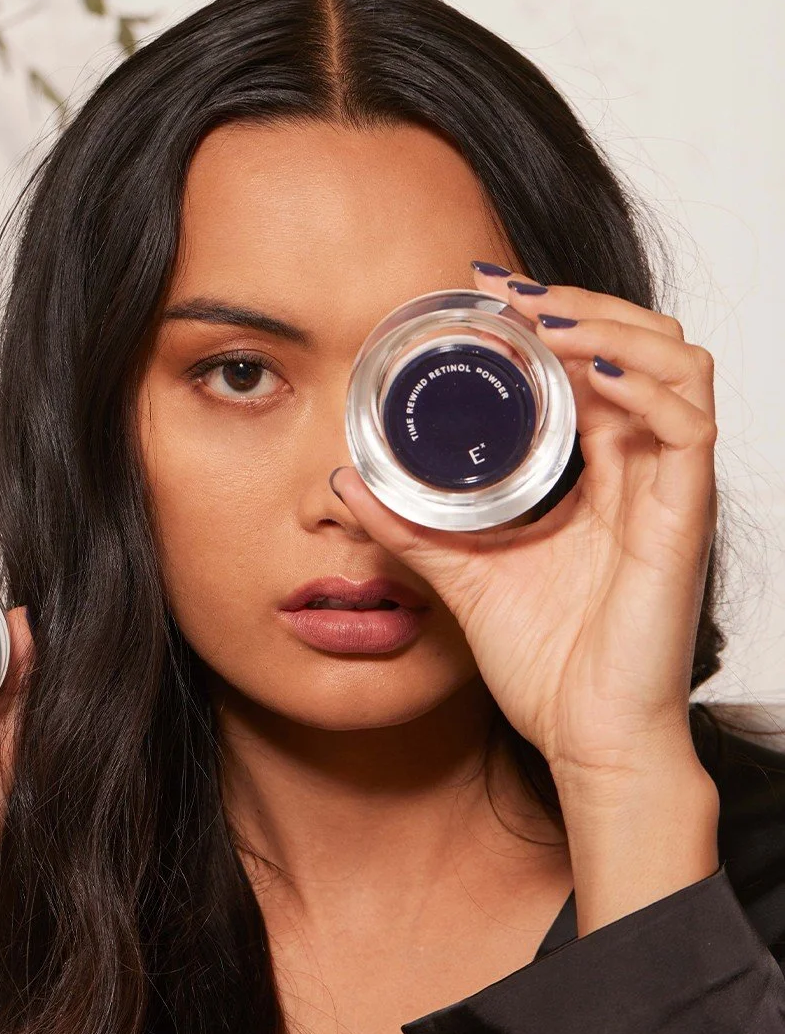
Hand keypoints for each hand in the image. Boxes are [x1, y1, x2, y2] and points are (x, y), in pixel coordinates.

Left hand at [329, 265, 717, 804]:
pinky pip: (688, 428)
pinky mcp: (683, 520)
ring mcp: (668, 491)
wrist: (587, 739)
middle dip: (580, 304)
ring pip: (677, 366)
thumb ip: (410, 525)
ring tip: (545, 322)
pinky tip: (589, 375)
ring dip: (614, 328)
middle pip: (643, 346)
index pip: (596, 366)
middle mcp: (640, 472)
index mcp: (598, 477)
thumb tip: (345, 481)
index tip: (487, 294)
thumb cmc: (546, 663)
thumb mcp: (461, 573)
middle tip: (509, 294)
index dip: (553, 318)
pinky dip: (645, 386)